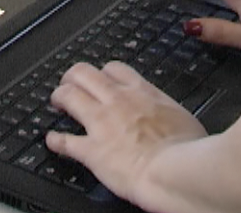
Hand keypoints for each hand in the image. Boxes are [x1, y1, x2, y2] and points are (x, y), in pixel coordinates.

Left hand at [47, 62, 205, 203]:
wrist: (176, 170)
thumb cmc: (189, 149)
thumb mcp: (185, 119)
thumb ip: (169, 114)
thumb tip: (174, 121)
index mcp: (143, 93)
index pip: (115, 69)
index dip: (103, 72)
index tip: (101, 78)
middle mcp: (118, 101)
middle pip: (84, 73)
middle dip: (73, 76)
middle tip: (70, 83)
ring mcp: (102, 123)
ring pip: (69, 96)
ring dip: (60, 96)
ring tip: (57, 101)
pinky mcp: (91, 150)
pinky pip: (64, 140)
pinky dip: (55, 140)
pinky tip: (52, 140)